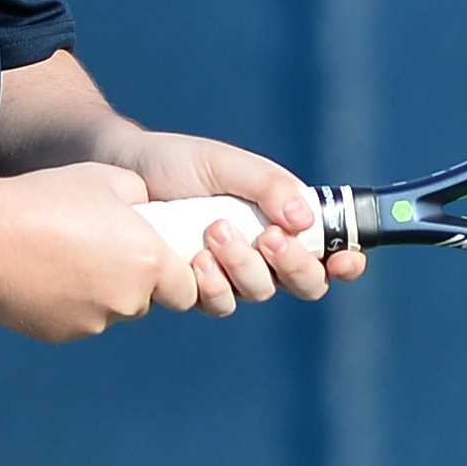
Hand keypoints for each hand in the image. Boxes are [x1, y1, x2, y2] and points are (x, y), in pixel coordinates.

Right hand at [0, 162, 172, 342]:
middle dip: (129, 280)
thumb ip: (139, 198)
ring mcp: (93, 322)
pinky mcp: (61, 334)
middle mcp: (128, 300)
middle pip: (144, 300)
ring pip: (108, 311)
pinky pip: (74, 320)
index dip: (173, 276)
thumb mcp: (105, 178)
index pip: (187, 290)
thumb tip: (144, 208)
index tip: (152, 260)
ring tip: (61, 258)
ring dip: (97, 292)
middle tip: (97, 250)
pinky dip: (66, 304)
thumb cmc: (45, 201)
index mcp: (148, 261)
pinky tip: (41, 275)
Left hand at [110, 131, 366, 314]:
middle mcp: (261, 251)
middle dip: (295, 265)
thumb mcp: (227, 164)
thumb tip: (306, 221)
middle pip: (305, 283)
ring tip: (216, 230)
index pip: (330, 250)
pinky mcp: (193, 288)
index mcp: (281, 219)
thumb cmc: (176, 162)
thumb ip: (269, 185)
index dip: (347, 262)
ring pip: (260, 292)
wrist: (119, 171)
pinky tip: (196, 260)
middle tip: (269, 237)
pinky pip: (218, 303)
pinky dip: (213, 284)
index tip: (347, 259)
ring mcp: (228, 273)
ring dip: (246, 267)